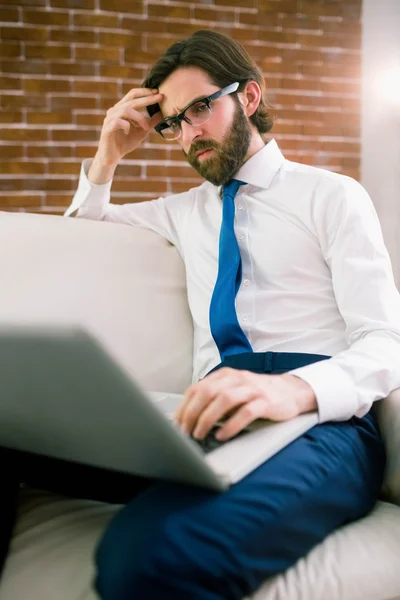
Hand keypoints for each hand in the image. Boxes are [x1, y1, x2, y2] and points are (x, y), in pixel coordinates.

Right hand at [93, 87, 163, 169]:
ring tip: (145, 127)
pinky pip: (117, 122)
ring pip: (125, 110)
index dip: (145, 92)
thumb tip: (162, 113)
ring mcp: (109, 119)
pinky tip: (128, 132)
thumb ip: (150, 122)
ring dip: (139, 117)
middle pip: (131, 100)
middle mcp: (114, 111)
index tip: (158, 92)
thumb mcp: (142, 131)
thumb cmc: (125, 142)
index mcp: (122, 109)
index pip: (133, 95)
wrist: (112, 157)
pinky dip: (126, 126)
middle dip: (147, 99)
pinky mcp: (106, 129)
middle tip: (159, 98)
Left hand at [175, 368, 316, 440]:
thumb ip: (215, 399)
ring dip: (208, 418)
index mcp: (225, 375)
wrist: (291, 391)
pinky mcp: (266, 402)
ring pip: (224, 400)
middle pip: (207, 392)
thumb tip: (189, 419)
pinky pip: (246, 412)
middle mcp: (237, 379)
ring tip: (200, 435)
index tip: (176, 424)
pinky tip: (223, 435)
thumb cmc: (257, 394)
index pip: (197, 388)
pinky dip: (231, 424)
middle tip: (184, 432)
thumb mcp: (234, 391)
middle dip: (192, 414)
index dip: (184, 406)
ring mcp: (252, 389)